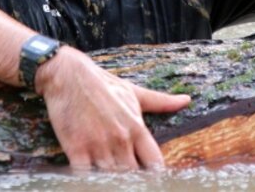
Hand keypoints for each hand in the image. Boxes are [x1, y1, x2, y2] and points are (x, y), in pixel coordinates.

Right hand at [34, 46, 189, 169]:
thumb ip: (160, 102)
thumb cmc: (102, 83)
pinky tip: (92, 179)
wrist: (67, 74)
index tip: (154, 180)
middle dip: (133, 181)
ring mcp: (98, 145)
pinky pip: (86, 176)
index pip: (155, 164)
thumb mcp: (133, 91)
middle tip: (130, 180)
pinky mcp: (76, 149)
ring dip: (113, 181)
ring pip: (112, 178)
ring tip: (113, 180)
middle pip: (133, 175)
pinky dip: (90, 180)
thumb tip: (187, 100)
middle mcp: (121, 139)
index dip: (156, 176)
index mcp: (136, 127)